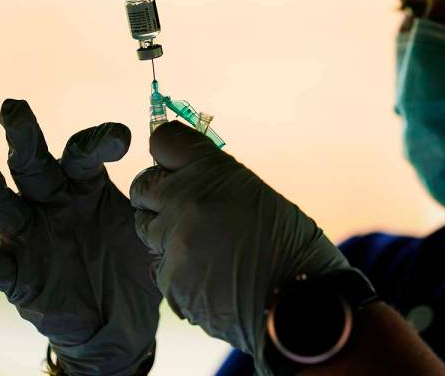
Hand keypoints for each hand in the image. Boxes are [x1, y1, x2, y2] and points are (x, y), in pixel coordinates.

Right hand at [0, 99, 160, 375]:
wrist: (120, 321)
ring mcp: (30, 236)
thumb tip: (181, 166)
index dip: (99, 140)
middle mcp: (52, 202)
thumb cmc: (132, 263)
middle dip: (23, 136)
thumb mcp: (149, 226)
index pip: (83, 152)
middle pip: (32, 163)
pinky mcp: (16, 273)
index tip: (122, 140)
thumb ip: (155, 197)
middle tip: (14, 108)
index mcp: (85, 185)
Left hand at [129, 121, 359, 372]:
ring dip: (166, 234)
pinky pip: (160, 266)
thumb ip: (211, 180)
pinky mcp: (169, 281)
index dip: (168, 155)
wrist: (302, 302)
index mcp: (212, 171)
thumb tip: (180, 173)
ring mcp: (174, 242)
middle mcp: (186, 200)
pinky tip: (210, 276)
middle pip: (143, 186)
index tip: (174, 166)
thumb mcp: (255, 194)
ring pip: (146, 229)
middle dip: (157, 195)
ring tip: (206, 246)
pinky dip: (178, 270)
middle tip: (181, 208)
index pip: (163, 141)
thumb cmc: (289, 246)